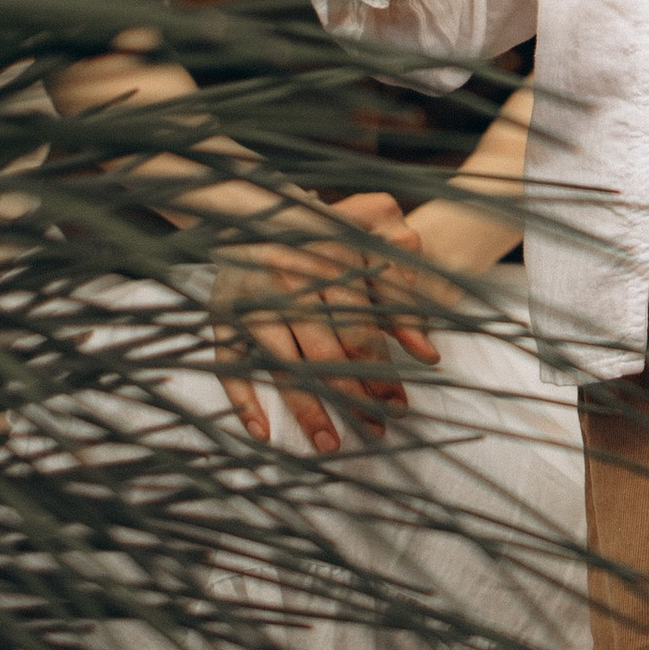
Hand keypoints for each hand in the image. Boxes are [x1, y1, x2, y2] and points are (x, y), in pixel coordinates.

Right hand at [213, 189, 440, 454]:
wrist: (254, 205)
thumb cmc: (326, 230)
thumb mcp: (373, 242)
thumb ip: (403, 292)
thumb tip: (428, 353)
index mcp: (328, 266)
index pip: (360, 332)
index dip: (382, 372)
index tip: (400, 406)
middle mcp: (288, 287)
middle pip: (323, 355)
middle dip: (352, 397)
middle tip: (375, 431)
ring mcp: (251, 304)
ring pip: (281, 365)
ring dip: (306, 408)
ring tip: (330, 444)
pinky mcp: (220, 316)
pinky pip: (228, 364)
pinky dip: (243, 400)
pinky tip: (264, 433)